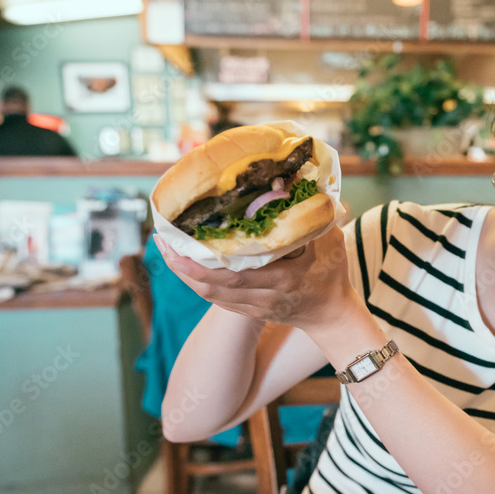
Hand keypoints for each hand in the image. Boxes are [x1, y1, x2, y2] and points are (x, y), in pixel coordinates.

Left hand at [153, 229, 359, 331]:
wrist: (332, 315)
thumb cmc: (333, 274)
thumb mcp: (331, 241)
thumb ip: (314, 213)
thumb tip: (290, 178)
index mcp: (283, 279)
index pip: (234, 275)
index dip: (201, 264)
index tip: (178, 244)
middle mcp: (264, 297)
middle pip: (212, 287)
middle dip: (182, 266)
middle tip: (161, 241)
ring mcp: (254, 307)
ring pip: (210, 295)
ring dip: (184, 274)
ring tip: (166, 249)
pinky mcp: (249, 311)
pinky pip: (216, 299)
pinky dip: (197, 282)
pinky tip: (185, 265)